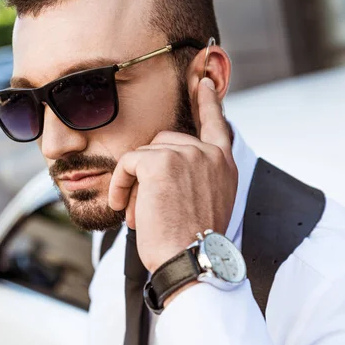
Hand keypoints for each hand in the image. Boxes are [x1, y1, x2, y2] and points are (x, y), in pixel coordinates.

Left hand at [108, 77, 237, 273]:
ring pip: (145, 154)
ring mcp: (186, 154)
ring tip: (141, 216)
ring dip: (135, 185)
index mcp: (224, 165)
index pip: (217, 123)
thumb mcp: (209, 203)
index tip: (205, 84)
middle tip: (147, 207)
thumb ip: (199, 177)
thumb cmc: (194, 242)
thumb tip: (166, 164)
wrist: (191, 259)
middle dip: (150, 170)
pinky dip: (120, 185)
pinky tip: (124, 208)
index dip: (209, 102)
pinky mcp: (160, 161)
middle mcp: (209, 154)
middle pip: (165, 141)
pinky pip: (128, 163)